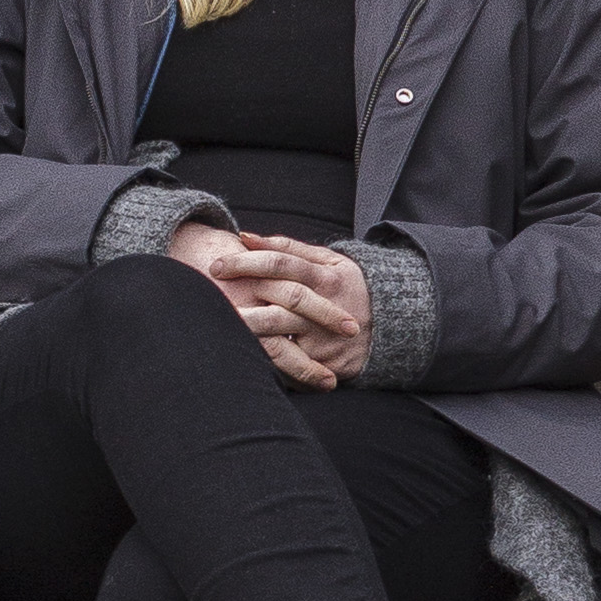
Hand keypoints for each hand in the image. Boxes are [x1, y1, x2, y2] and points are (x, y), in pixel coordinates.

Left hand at [165, 219, 373, 384]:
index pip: (281, 262)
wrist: (392, 326)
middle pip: (278, 297)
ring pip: (280, 332)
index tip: (216, 264)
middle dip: (242, 295)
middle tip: (209, 294)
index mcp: (324, 275)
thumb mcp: (330, 261)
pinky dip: (267, 360)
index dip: (247, 261)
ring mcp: (324, 335)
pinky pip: (290, 363)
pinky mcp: (325, 362)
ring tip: (220, 326)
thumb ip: (291, 249)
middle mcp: (324, 304)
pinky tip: (241, 357)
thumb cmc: (348, 286)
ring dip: (249, 329)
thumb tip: (247, 237)